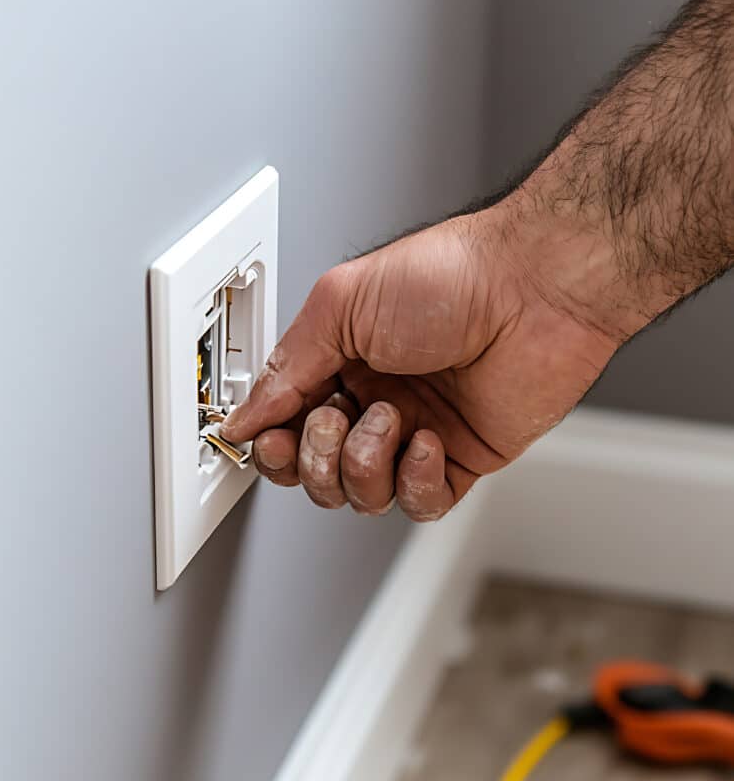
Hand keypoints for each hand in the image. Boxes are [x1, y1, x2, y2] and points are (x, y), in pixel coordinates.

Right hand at [221, 198, 620, 520]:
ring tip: (391, 417)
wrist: (535, 288)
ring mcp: (416, 434)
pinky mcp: (461, 460)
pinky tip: (425, 441)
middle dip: (316, 458)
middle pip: (317, 473)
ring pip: (362, 495)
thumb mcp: (341, 304)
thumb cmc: (451, 276)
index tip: (267, 439)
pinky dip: (413, 481)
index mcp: (341, 362)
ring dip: (365, 463)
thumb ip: (286, 367)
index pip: (287, 426)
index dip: (272, 443)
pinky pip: (419, 504)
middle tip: (334, 419)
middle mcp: (375, 401)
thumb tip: (243, 417)